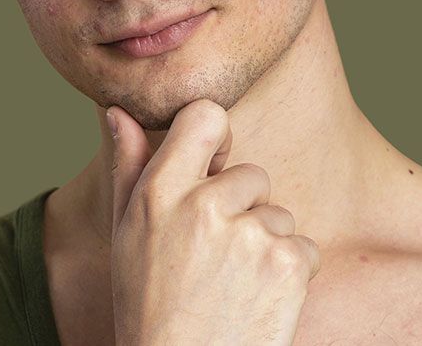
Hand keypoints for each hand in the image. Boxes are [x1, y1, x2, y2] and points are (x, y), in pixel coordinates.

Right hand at [105, 99, 320, 344]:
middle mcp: (203, 205)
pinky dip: (291, 274)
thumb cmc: (150, 308)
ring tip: (232, 287)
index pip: (205, 117)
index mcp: (159, 193)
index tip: (214, 167)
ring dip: (266, 246)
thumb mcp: (127, 238)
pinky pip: (303, 246)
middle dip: (243, 210)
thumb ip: (128, 169)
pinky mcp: (287, 262)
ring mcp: (249, 233)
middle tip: (214, 261)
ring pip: (278, 215)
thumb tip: (119, 112)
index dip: (216, 140)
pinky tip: (257, 301)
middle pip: (251, 175)